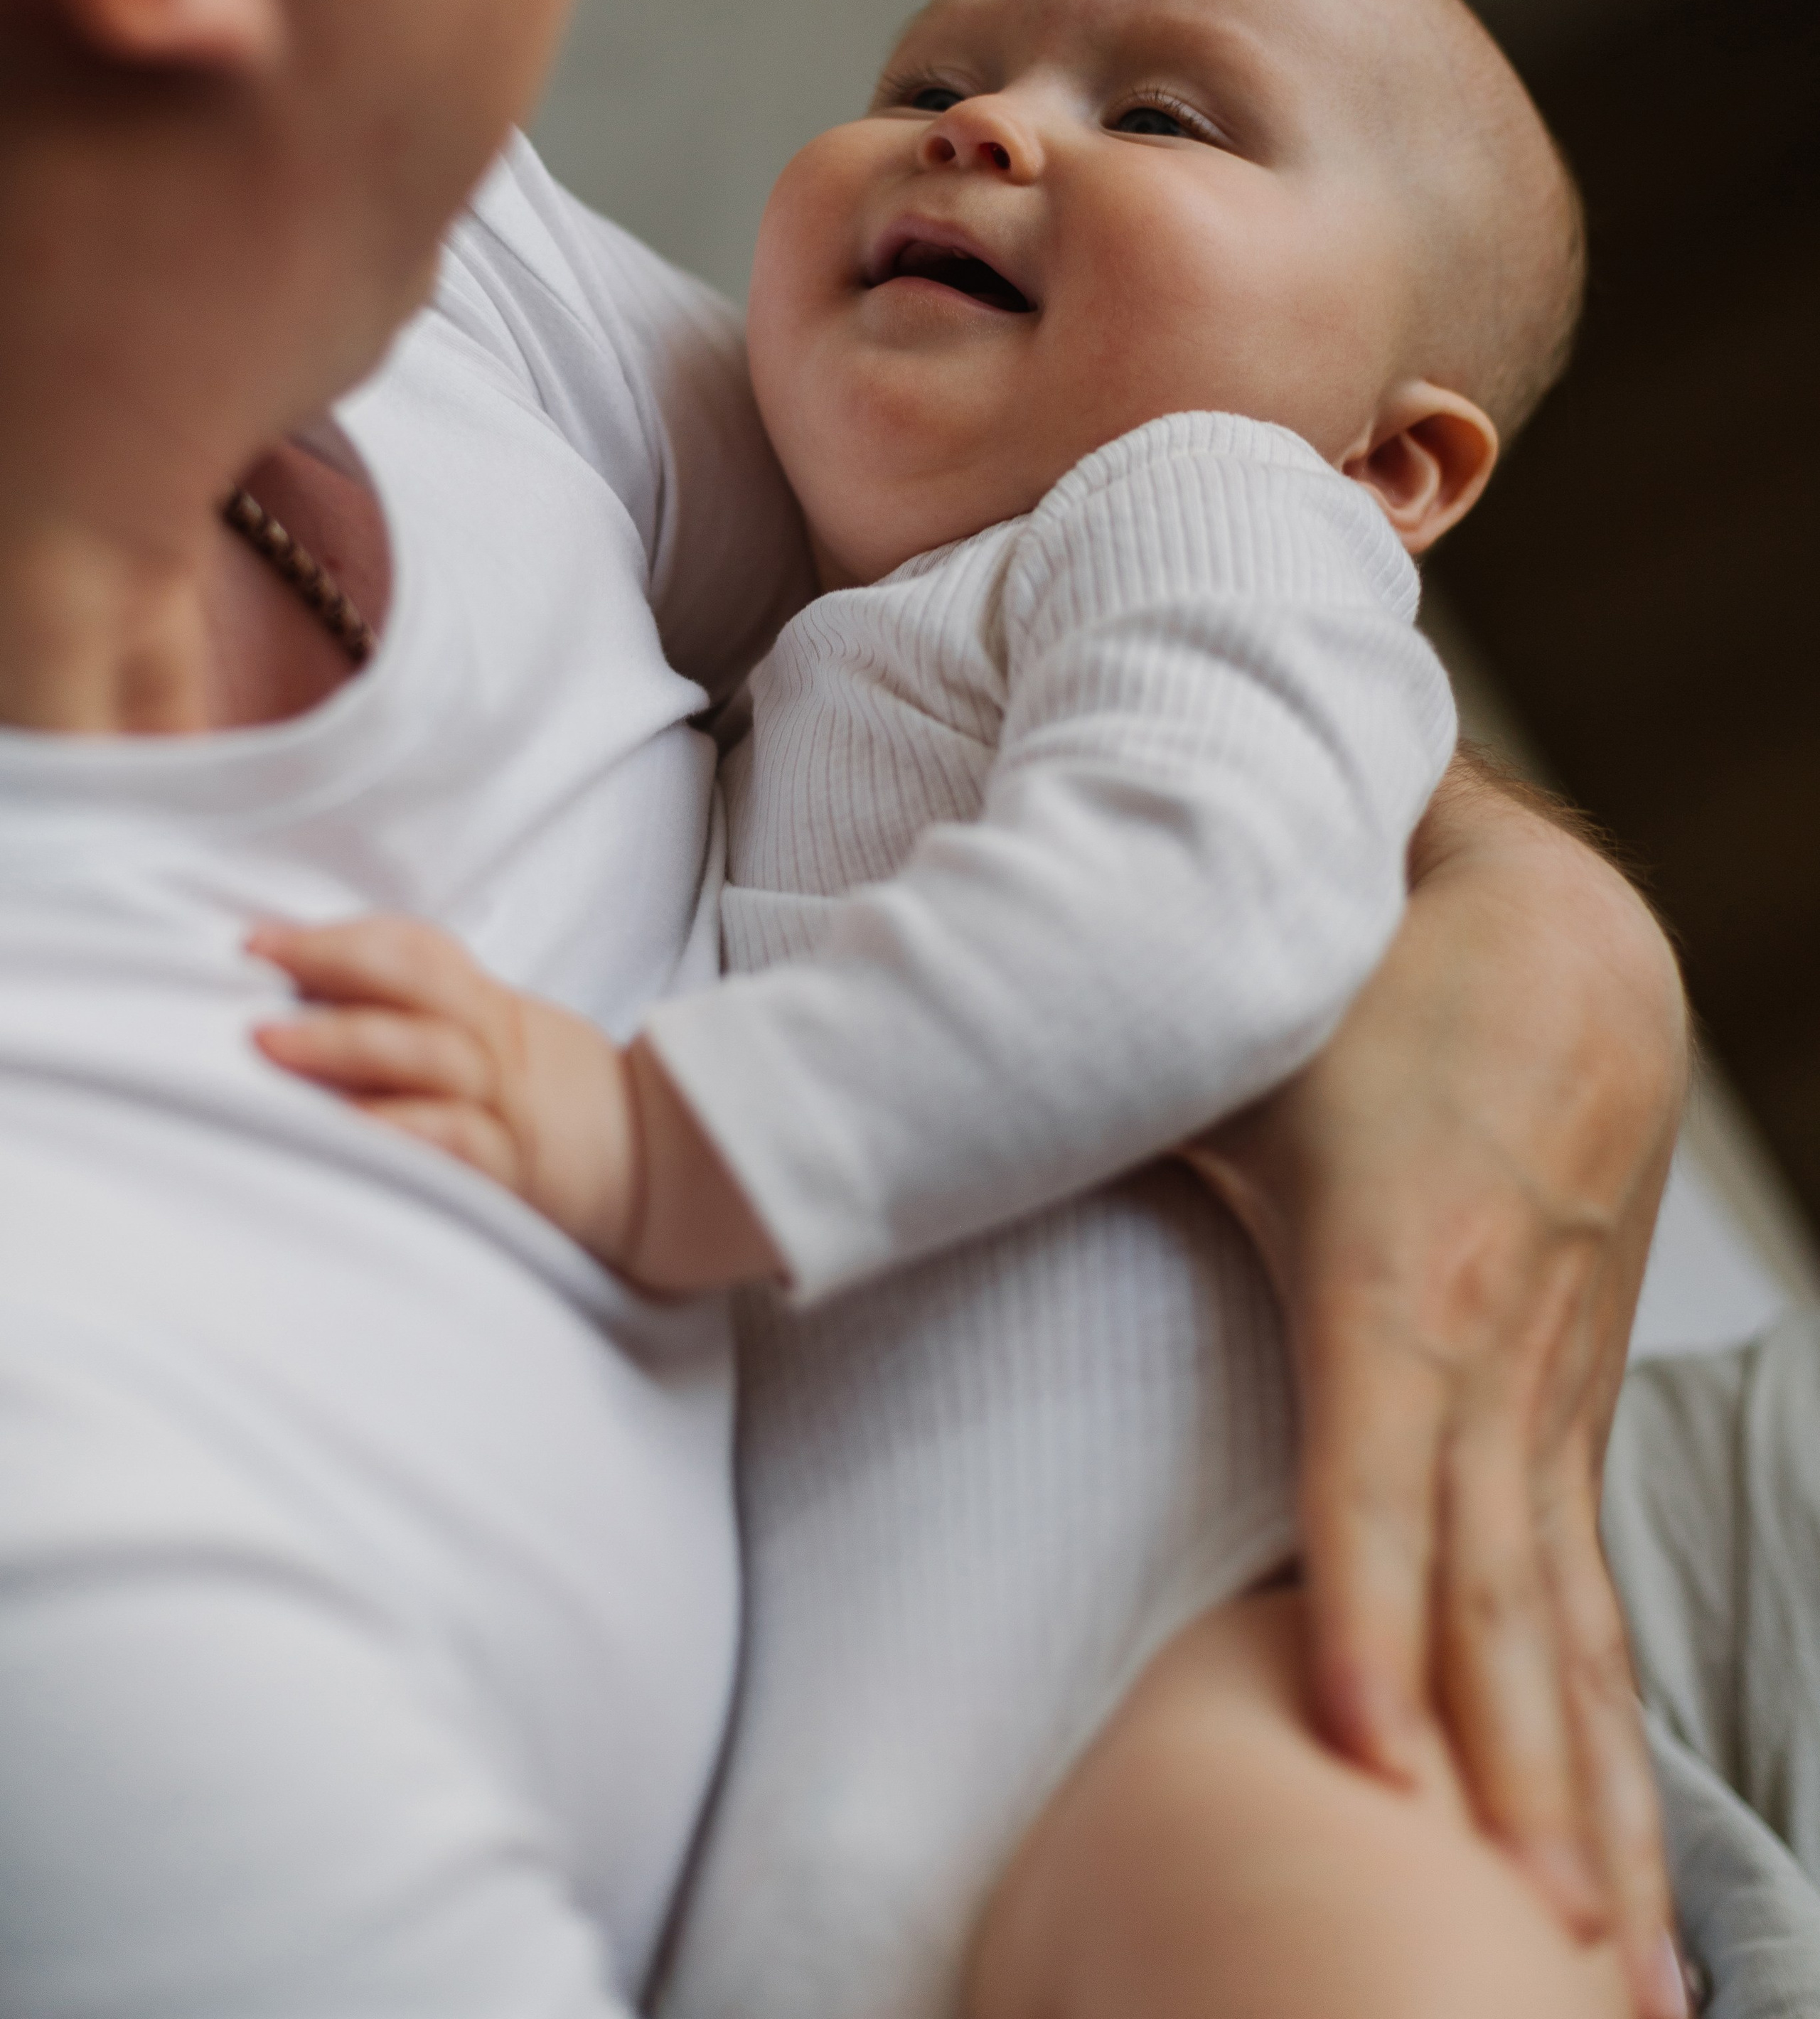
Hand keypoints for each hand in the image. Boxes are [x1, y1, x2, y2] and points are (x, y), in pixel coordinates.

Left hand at [251, 915, 783, 1292]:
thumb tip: (325, 1008)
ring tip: (270, 1045)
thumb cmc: (564, 1107)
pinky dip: (399, 1132)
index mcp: (494, 1011)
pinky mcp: (515, 1169)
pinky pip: (453, 1142)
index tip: (260, 939)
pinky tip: (346, 1131)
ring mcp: (507, 1105)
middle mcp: (498, 1046)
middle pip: (416, 987)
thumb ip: (437, 1022)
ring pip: (426, 1055)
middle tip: (253, 968)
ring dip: (344, 1043)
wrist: (661, 1170)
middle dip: (331, 968)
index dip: (342, 938)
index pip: (419, 951)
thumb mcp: (512, 1042)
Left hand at [1187, 755, 1689, 2018]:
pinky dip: (1611, 1732)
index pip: (1380, 1479)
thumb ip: (1080, 1074)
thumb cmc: (1370, 987)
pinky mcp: (1567, 1411)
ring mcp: (1546, 1395)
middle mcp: (1488, 1358)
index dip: (1370, 1619)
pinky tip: (1618, 1851)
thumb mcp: (1234, 1030)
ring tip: (1608, 1964)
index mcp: (1393, 1275)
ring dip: (1586, 1796)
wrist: (1566, 940)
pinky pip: (1590, 1596)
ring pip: (1568, 1625)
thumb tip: (887, 1115)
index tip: (1368, 1768)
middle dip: (1507, 1780)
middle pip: (1496, 1600)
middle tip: (1519, 1947)